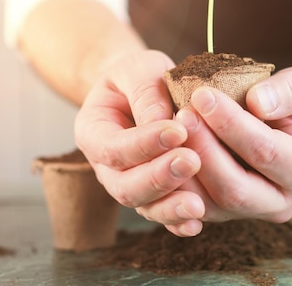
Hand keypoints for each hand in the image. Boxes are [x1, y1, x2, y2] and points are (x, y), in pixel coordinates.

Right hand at [74, 50, 205, 235]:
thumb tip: (161, 122)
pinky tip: (196, 222)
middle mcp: (108, 166)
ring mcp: (131, 184)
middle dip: (158, 178)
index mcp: (94, 132)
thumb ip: (146, 92)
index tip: (177, 131)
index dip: (143, 143)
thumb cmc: (138, 76)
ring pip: (144, 206)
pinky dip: (178, 222)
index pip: (113, 147)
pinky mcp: (156, 194)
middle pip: (125, 186)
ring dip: (170, 207)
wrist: (143, 90)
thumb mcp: (138, 68)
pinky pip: (163, 215)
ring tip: (197, 205)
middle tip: (191, 161)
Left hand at [164, 65, 291, 225]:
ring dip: (184, 168)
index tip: (203, 94)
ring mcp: (249, 213)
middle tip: (182, 113)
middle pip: (234, 188)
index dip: (231, 124)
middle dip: (204, 149)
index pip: (265, 152)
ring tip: (170, 128)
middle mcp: (281, 202)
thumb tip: (259, 103)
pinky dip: (175, 183)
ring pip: (209, 204)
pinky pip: (192, 208)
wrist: (284, 123)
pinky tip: (163, 150)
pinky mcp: (223, 214)